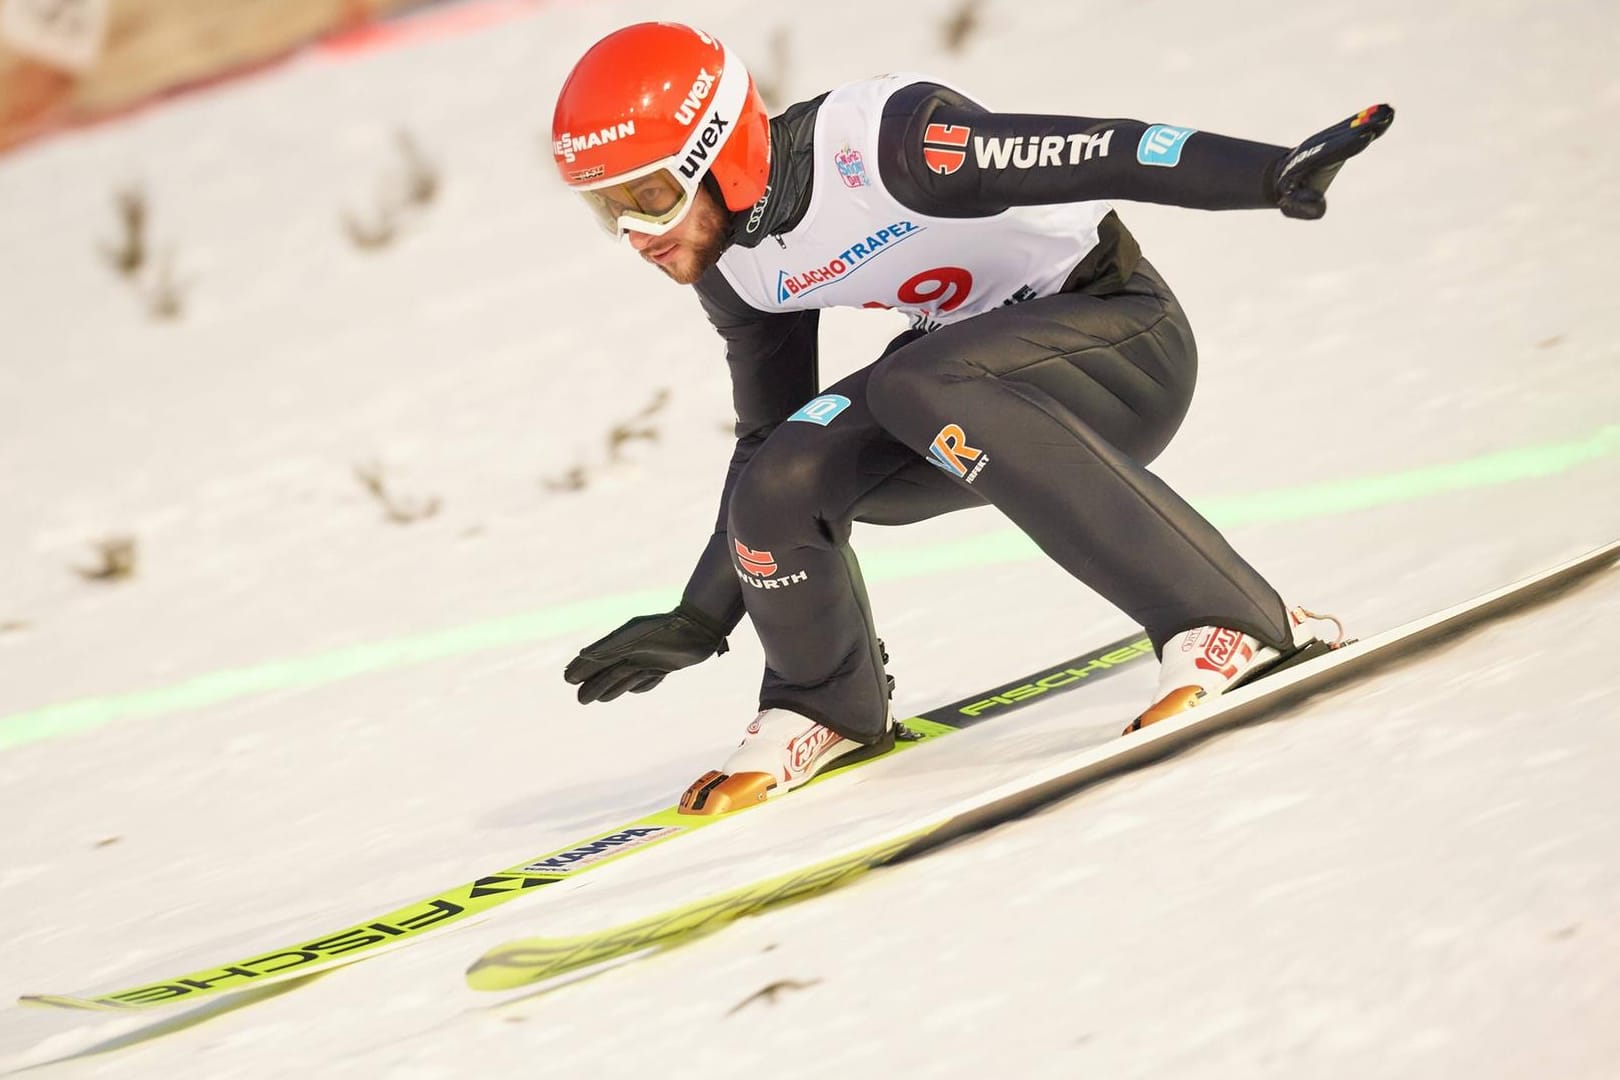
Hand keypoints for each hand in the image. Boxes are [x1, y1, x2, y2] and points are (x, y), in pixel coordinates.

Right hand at [563, 605, 728, 703]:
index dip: (582, 669)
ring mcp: (650, 657)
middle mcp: (634, 650)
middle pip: (608, 671)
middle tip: (579, 699)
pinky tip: (633, 690)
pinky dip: (639, 685)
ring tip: (596, 698)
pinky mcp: (668, 663)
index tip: (568, 679)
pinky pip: (648, 678)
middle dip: (593, 685)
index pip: (596, 659)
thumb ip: (609, 647)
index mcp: (622, 642)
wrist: (700, 625)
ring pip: (625, 677)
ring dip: (610, 688)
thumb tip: (583, 655)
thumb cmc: (666, 630)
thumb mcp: (635, 637)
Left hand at [1271, 104, 1394, 219]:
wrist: (1283, 176)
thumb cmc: (1291, 195)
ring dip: (1369, 118)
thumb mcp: (1293, 206)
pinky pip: (1352, 125)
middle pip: (1345, 135)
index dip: (1349, 144)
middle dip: (1364, 127)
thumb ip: (1305, 207)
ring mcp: (1326, 138)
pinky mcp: (1334, 135)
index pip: (1334, 151)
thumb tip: (1317, 199)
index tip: (1367, 135)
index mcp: (1311, 161)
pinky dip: (1367, 117)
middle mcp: (1319, 145)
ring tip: (1389, 111)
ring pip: (1350, 127)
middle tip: (1385, 118)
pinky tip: (1385, 110)